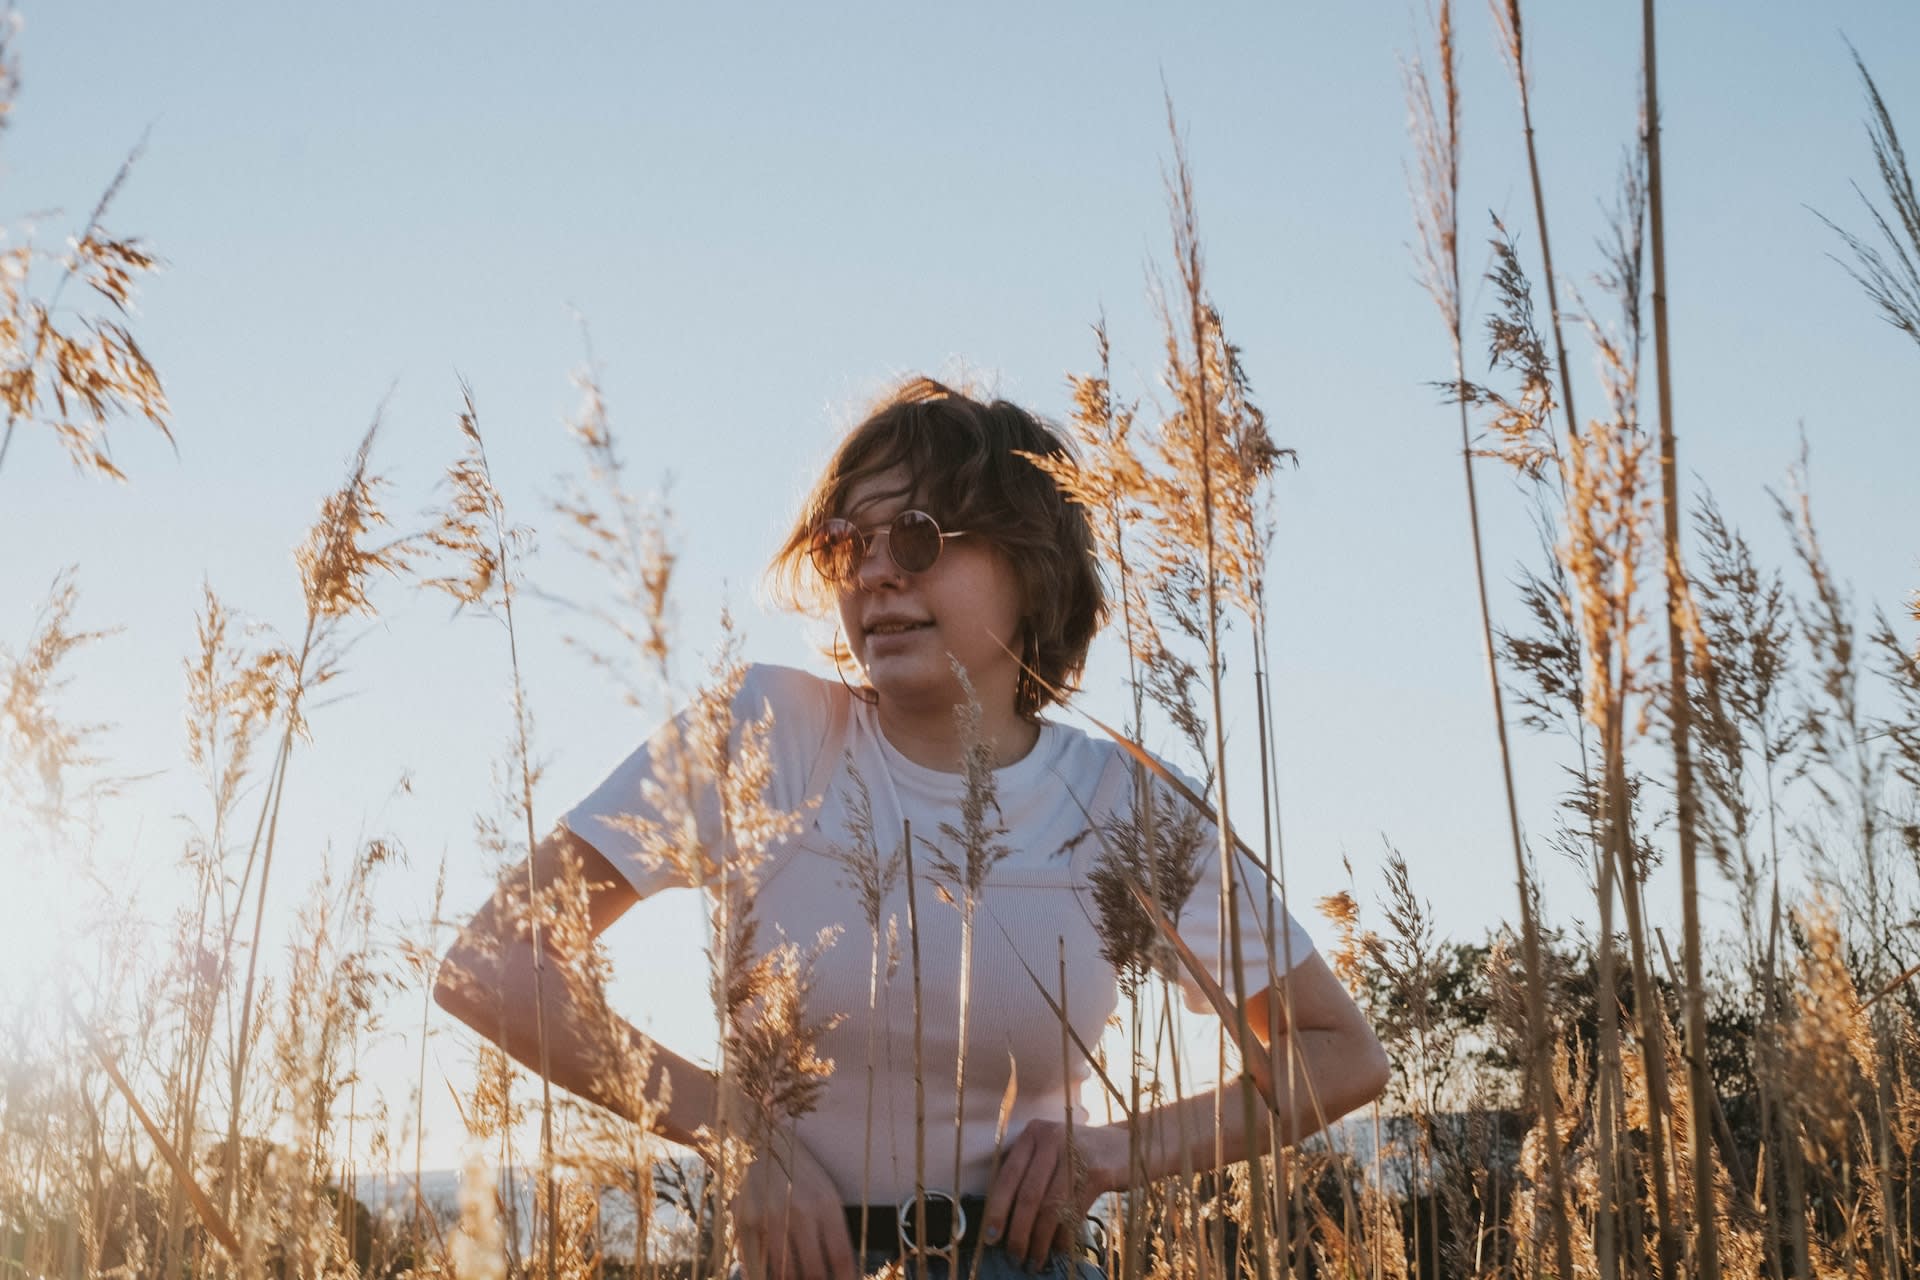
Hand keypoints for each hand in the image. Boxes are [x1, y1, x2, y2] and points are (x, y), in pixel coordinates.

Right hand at [732, 1135, 856, 1279]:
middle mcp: (800, 1211)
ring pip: (784, 1273)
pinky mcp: (744, 1222)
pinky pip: (755, 1265)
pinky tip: (768, 1275)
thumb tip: (841, 1270)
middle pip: (814, 1271)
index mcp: (826, 1203)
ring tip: (795, 1276)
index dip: (845, 1279)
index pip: (841, 1256)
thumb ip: (832, 1228)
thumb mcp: (824, 1191)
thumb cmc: (797, 1169)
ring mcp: (770, 1218)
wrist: (758, 1140)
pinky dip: (762, 1276)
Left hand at [981, 1121, 1127, 1269]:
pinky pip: (1074, 1212)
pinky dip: (1064, 1236)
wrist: (1128, 1145)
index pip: (1008, 1174)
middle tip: (1014, 1256)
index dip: (997, 1208)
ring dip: (1040, 1240)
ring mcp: (1076, 1153)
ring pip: (1051, 1207)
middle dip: (1018, 1231)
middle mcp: (1052, 1137)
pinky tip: (1059, 1250)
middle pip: (1028, 1194)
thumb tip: (1003, 1221)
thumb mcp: (1051, 1152)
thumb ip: (1028, 1174)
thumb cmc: (1081, 1155)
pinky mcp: (1098, 1171)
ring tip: (1035, 1260)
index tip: (991, 1236)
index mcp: (1034, 1133)